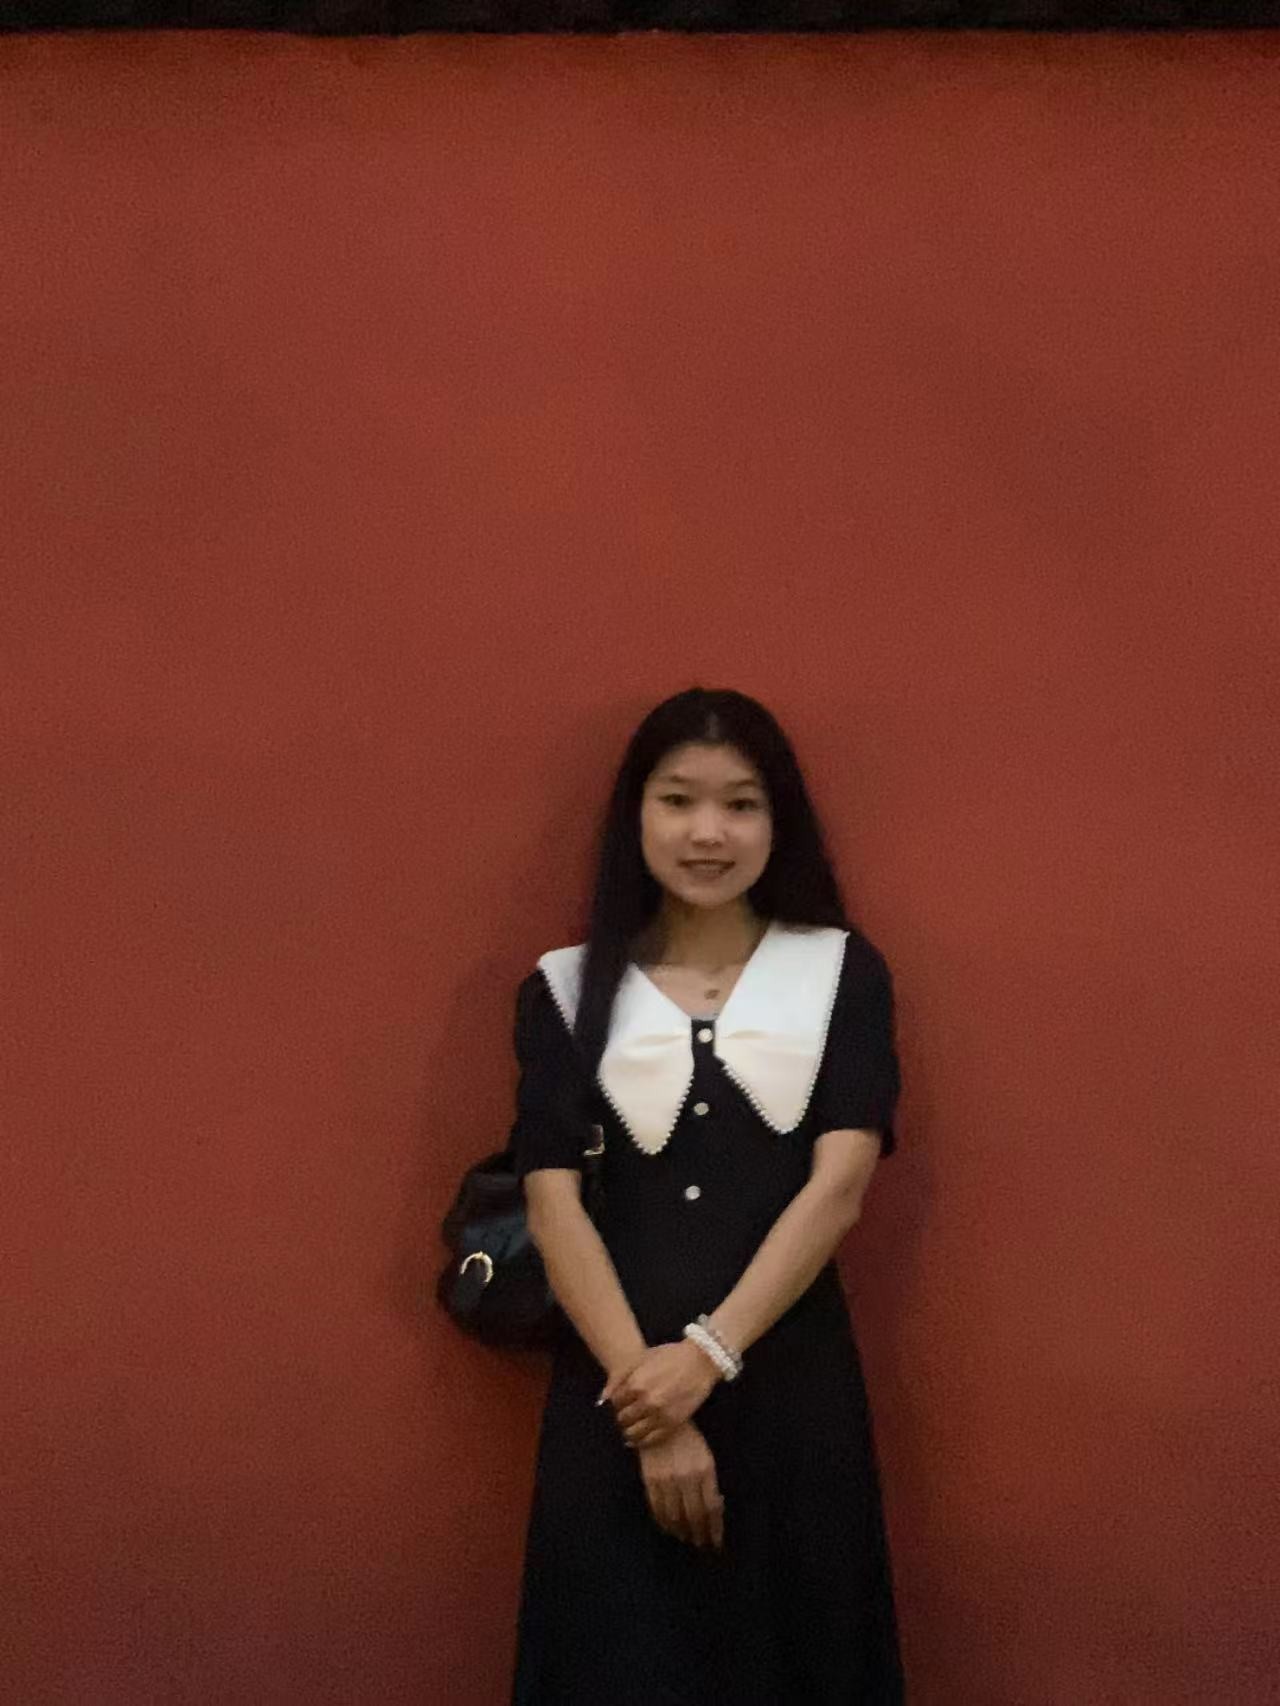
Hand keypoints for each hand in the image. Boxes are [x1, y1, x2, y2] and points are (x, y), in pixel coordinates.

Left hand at [602, 1340, 719, 1449]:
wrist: (700, 1361)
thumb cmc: (670, 1356)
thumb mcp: (642, 1359)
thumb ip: (619, 1377)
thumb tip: (602, 1398)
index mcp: (636, 1383)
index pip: (615, 1402)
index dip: (616, 1403)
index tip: (621, 1402)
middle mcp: (646, 1401)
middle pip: (623, 1418)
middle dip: (622, 1417)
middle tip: (626, 1415)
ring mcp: (660, 1414)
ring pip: (634, 1433)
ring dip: (629, 1431)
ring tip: (632, 1427)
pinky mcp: (672, 1424)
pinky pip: (650, 1440)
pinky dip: (642, 1441)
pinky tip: (639, 1438)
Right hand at [637, 1421, 724, 1550]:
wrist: (659, 1422)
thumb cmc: (688, 1440)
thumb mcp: (706, 1458)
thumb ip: (710, 1483)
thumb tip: (714, 1510)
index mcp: (705, 1470)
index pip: (711, 1508)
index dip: (714, 1528)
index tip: (716, 1542)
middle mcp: (686, 1478)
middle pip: (694, 1515)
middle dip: (699, 1534)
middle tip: (701, 1544)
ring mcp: (667, 1480)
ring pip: (675, 1516)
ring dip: (681, 1531)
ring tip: (686, 1538)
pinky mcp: (650, 1480)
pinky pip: (657, 1508)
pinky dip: (663, 1522)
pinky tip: (669, 1528)